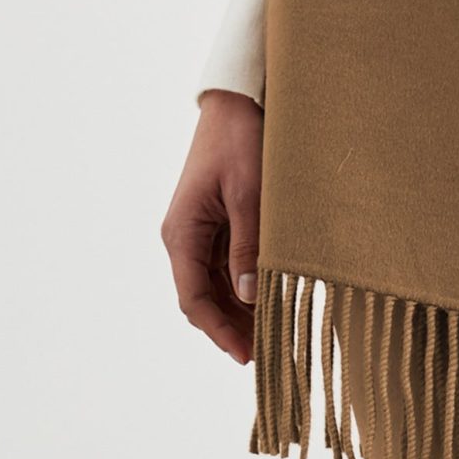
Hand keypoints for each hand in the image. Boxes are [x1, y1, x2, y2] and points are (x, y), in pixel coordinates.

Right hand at [161, 90, 263, 363]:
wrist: (238, 103)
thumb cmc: (242, 142)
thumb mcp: (249, 196)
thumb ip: (248, 247)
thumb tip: (249, 296)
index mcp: (182, 233)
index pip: (194, 299)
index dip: (219, 331)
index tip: (246, 356)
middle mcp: (186, 239)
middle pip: (206, 300)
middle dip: (234, 329)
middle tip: (271, 356)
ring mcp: (201, 235)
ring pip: (219, 290)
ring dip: (243, 314)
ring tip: (276, 338)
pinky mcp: (219, 228)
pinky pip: (230, 271)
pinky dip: (249, 291)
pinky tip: (274, 306)